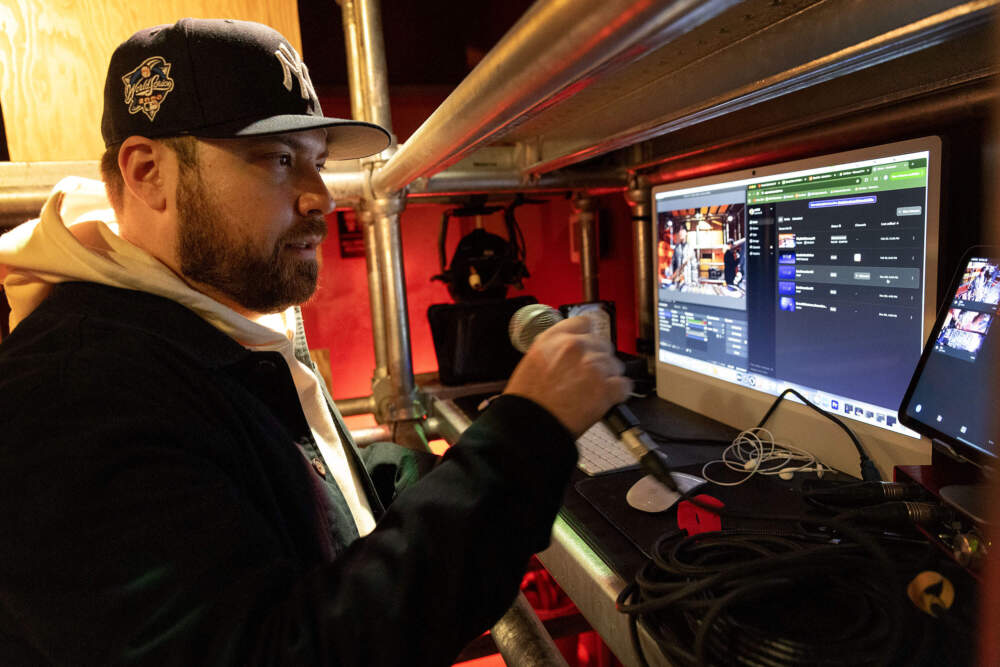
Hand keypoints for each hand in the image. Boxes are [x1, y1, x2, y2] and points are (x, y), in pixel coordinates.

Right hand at [503, 316, 631, 436]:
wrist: (530, 425)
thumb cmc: (528, 401)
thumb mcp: (532, 361)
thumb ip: (554, 348)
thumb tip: (569, 347)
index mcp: (554, 338)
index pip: (584, 323)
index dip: (587, 337)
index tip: (588, 345)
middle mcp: (575, 347)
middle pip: (603, 344)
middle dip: (598, 359)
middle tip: (587, 376)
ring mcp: (593, 366)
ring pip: (615, 364)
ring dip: (608, 377)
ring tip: (592, 391)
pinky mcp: (606, 388)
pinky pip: (624, 385)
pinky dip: (617, 393)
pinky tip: (605, 399)